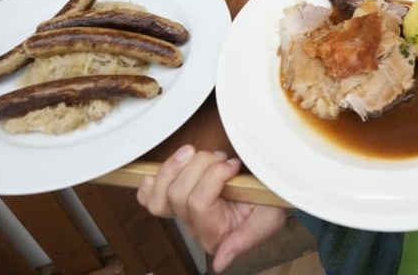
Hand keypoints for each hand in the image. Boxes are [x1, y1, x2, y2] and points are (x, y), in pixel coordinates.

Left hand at [136, 145, 287, 272]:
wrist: (266, 188)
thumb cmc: (268, 202)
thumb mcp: (267, 220)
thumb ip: (245, 240)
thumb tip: (220, 263)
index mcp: (215, 234)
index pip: (198, 203)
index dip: (215, 176)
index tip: (235, 165)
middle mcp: (195, 226)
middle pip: (178, 194)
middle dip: (199, 166)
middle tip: (221, 158)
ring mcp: (182, 212)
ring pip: (160, 193)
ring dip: (178, 165)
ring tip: (199, 154)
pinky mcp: (175, 196)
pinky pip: (149, 196)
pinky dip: (154, 181)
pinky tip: (169, 168)